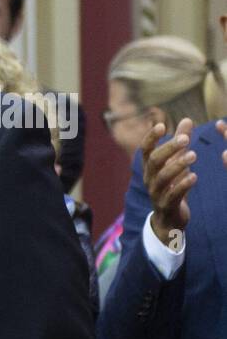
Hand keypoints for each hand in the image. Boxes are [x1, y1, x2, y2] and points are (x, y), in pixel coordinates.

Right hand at [142, 117, 196, 246]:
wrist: (169, 218)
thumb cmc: (172, 185)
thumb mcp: (176, 162)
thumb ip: (180, 142)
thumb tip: (187, 119)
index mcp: (150, 168)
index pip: (145, 150)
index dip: (151, 138)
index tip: (161, 126)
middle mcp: (150, 179)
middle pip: (154, 161)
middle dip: (168, 148)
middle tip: (185, 138)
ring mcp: (156, 193)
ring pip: (162, 178)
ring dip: (177, 165)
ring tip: (193, 155)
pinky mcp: (167, 206)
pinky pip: (172, 195)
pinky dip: (183, 185)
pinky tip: (194, 176)